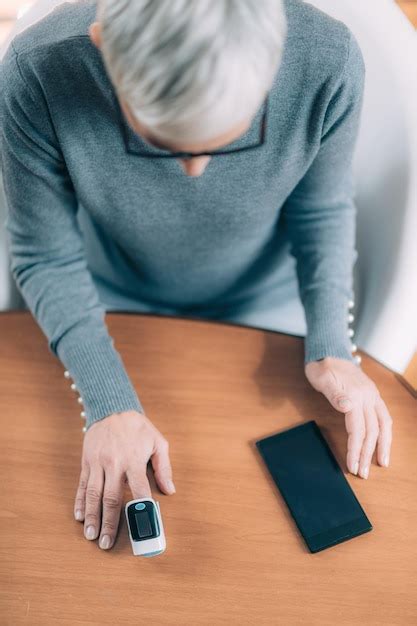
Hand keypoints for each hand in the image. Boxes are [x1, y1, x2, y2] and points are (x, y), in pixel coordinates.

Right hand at [73, 410, 175, 549]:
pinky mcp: (87, 462)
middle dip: (109, 522)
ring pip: (94, 495)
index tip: (141, 527)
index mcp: (133, 460)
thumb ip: (164, 467)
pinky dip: (80, 502)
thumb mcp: (157, 442)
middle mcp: (114, 463)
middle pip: (111, 498)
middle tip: (107, 543)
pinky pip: (83, 485)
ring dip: (92, 517)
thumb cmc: (137, 427)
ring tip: (91, 536)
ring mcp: (98, 463)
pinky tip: (80, 516)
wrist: (112, 408)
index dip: (140, 509)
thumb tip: (170, 490)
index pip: (138, 489)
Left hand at [305, 357, 392, 478]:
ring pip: (383, 424)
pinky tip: (384, 443)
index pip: (358, 429)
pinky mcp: (372, 395)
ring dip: (382, 446)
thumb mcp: (322, 378)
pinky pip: (384, 416)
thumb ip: (335, 393)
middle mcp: (368, 396)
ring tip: (382, 463)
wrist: (328, 352)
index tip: (352, 466)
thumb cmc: (322, 367)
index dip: (356, 449)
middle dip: (367, 454)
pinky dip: (385, 432)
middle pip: (372, 430)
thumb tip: (347, 406)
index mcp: (356, 395)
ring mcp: (372, 395)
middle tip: (363, 474)